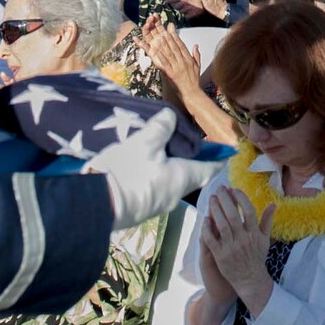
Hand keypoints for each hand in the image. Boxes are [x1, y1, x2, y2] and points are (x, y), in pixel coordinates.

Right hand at [85, 108, 218, 230]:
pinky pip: (156, 189)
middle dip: (193, 161)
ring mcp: (156, 205)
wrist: (98, 205)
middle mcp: (174, 195)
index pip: (209, 169)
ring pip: (172, 183)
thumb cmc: (128, 173)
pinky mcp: (140, 209)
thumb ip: (160, 127)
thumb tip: (169, 115)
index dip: (217, 159)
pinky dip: (158, 176)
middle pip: (191, 176)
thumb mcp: (144, 143)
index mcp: (182, 178)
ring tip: (165, 151)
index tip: (226, 152)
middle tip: (190, 144)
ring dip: (173, 168)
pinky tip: (146, 166)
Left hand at [141, 16, 204, 90]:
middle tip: (161, 26)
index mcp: (188, 59)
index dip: (175, 35)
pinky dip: (158, 56)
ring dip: (161, 43)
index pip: (181, 44)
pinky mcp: (171, 74)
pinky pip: (163, 63)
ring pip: (168, 52)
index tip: (170, 27)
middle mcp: (182, 61)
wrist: (192, 93)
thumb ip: (196, 55)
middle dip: (167, 35)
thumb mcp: (197, 66)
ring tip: (155, 35)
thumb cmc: (194, 81)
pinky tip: (153, 51)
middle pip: (173, 46)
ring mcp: (176, 67)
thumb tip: (196, 45)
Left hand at [201, 186, 275, 299]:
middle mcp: (243, 239)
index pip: (249, 211)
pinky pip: (211, 239)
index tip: (234, 189)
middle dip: (225, 199)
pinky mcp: (220, 256)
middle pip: (233, 215)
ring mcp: (231, 248)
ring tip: (212, 199)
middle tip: (219, 189)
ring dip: (215, 210)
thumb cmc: (257, 257)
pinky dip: (207, 228)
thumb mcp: (265, 240)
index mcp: (254, 234)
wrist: (250, 280)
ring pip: (221, 225)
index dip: (241, 198)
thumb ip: (267, 221)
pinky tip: (206, 219)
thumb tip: (273, 204)